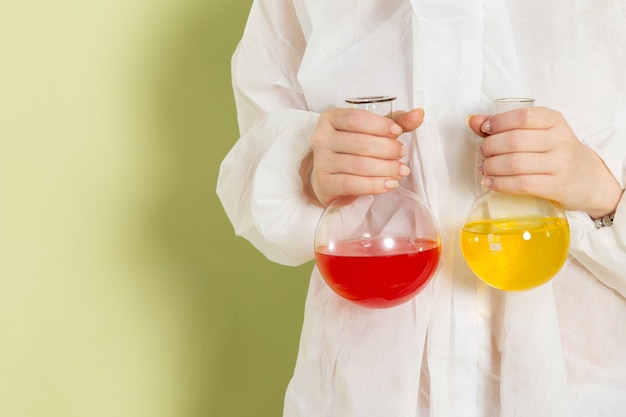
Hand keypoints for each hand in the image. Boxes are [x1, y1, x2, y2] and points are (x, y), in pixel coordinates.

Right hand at [300, 107, 424, 206]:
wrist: (328, 176)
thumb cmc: (351, 149)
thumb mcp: (371, 130)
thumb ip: (395, 122)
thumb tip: (418, 114)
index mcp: (331, 119)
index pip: (355, 119)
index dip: (379, 125)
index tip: (397, 132)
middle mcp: (321, 138)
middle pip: (359, 143)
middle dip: (387, 149)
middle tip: (402, 154)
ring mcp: (321, 162)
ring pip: (358, 165)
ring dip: (385, 169)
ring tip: (401, 171)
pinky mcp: (325, 184)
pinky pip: (352, 184)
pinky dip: (374, 185)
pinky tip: (389, 184)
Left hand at [467, 107, 622, 217]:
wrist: (587, 179)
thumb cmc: (553, 152)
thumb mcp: (536, 132)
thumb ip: (504, 125)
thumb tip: (472, 120)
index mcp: (554, 120)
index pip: (523, 116)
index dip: (498, 122)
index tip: (485, 130)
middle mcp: (560, 140)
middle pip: (514, 141)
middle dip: (490, 147)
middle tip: (484, 152)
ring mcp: (561, 164)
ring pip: (515, 163)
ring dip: (492, 166)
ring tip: (484, 168)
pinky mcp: (557, 186)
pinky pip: (522, 184)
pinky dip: (499, 184)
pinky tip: (489, 182)